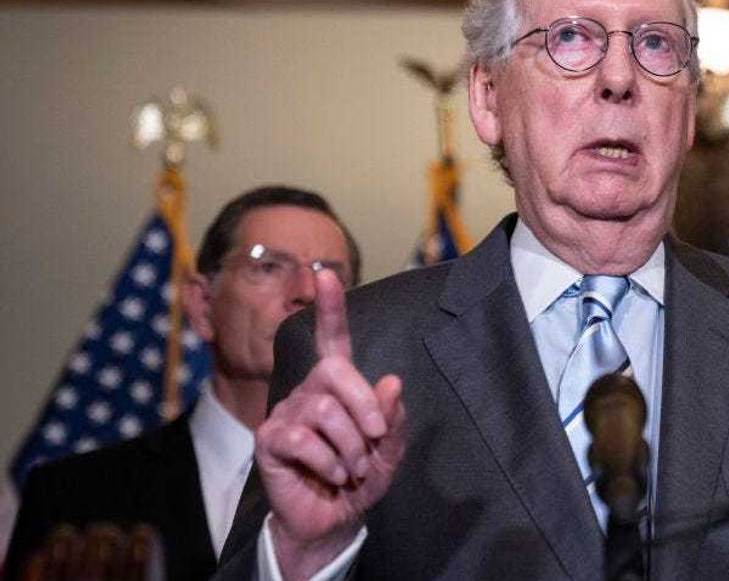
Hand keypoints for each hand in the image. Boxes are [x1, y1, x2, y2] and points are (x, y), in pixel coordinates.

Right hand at [254, 269, 406, 580]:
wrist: (334, 520)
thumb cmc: (362, 478)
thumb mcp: (389, 450)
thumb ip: (393, 418)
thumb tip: (391, 381)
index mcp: (338, 386)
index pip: (333, 339)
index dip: (330, 308)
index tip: (325, 273)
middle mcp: (309, 391)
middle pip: (333, 371)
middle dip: (364, 404)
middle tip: (376, 439)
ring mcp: (286, 413)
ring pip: (323, 410)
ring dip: (349, 446)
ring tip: (353, 468)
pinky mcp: (270, 440)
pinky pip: (302, 439)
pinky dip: (328, 461)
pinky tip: (333, 475)